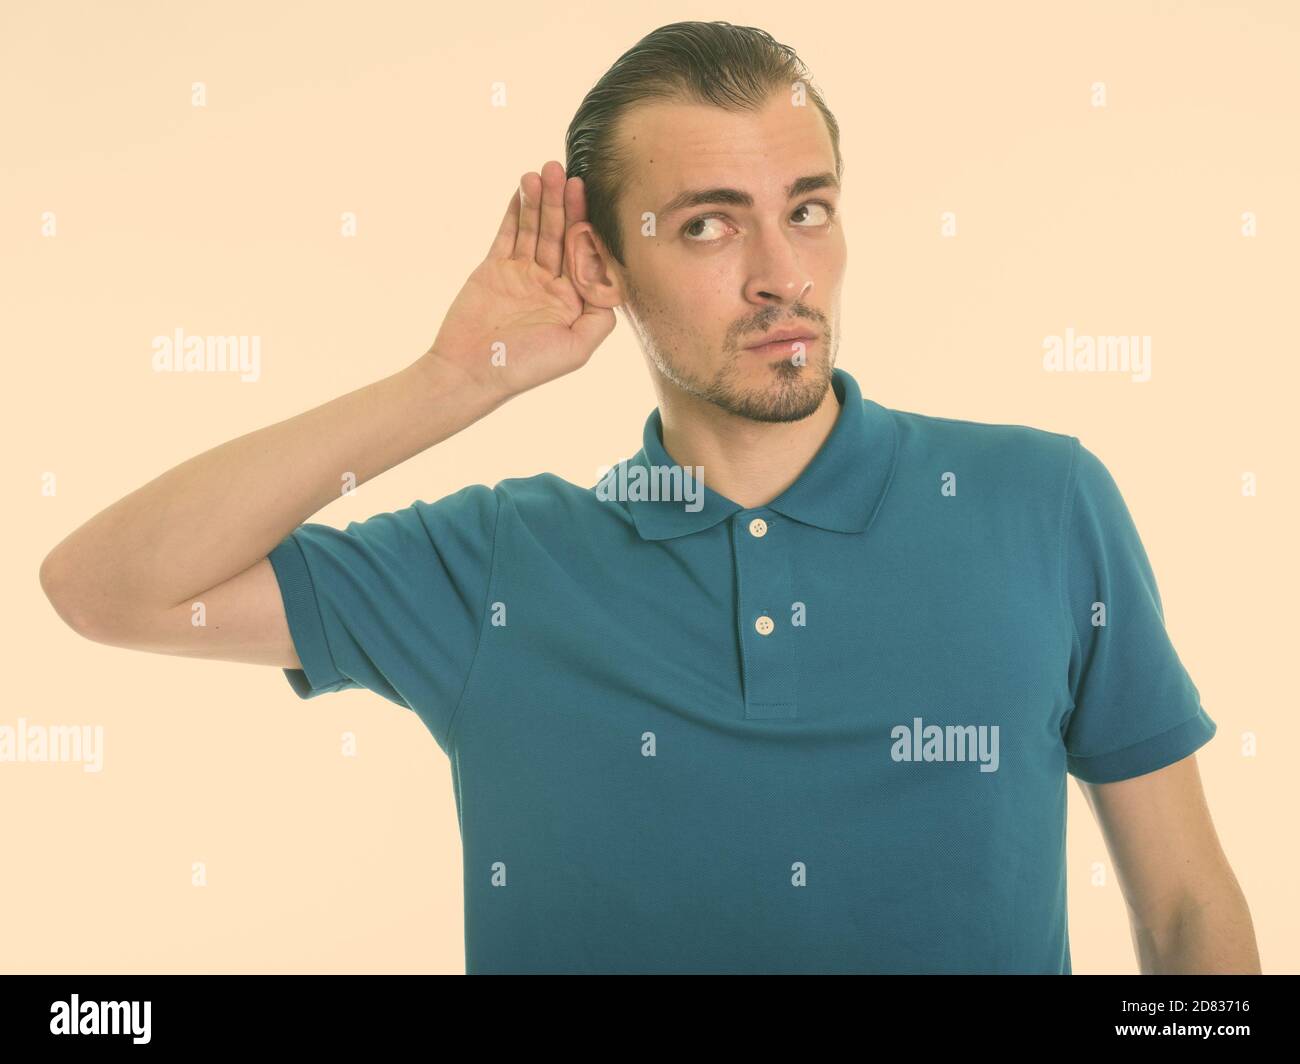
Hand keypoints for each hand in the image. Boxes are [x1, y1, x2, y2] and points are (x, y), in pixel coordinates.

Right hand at [424, 161, 616, 401]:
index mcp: (574, 301)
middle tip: (564, 172)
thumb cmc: (524, 367)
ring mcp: (523, 274)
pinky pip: (507, 234)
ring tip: (541, 171)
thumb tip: (614, 285)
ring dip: (540, 200)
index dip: (587, 226)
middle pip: (562, 235)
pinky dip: (515, 212)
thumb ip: (601, 318)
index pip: (587, 255)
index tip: (588, 198)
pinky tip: (522, 189)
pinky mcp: (495, 268)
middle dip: (564, 203)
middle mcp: (551, 284)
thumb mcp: (576, 349)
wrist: (469, 371)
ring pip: (535, 229)